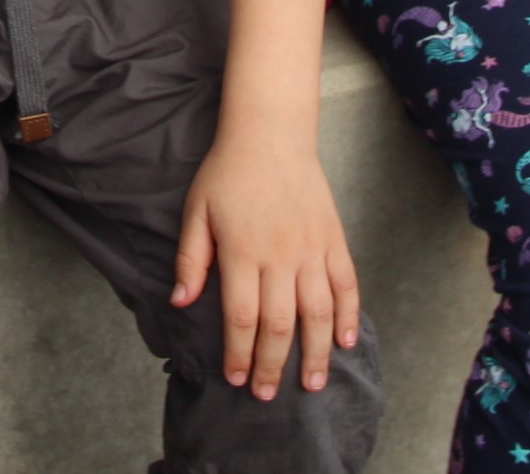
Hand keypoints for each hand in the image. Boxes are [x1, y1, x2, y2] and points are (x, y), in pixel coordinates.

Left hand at [171, 121, 363, 398]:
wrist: (271, 132)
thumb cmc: (229, 171)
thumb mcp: (197, 210)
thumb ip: (191, 259)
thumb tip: (180, 302)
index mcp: (242, 252)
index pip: (241, 317)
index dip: (239, 354)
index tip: (236, 379)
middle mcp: (280, 256)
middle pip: (279, 324)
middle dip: (273, 366)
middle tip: (268, 395)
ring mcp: (311, 248)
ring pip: (318, 313)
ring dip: (316, 353)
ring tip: (313, 384)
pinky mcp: (334, 239)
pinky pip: (346, 284)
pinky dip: (349, 315)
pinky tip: (345, 341)